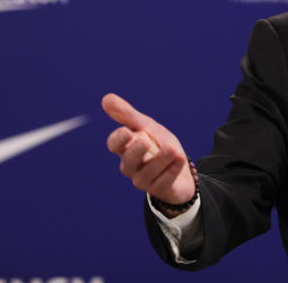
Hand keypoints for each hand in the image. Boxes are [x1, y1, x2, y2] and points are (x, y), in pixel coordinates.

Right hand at [102, 93, 195, 216]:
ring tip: (172, 149)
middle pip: (128, 161)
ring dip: (161, 159)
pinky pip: (164, 182)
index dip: (119, 139)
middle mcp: (131, 166)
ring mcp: (144, 180)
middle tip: (145, 141)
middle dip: (136, 151)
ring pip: (148, 172)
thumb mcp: (148, 127)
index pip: (115, 145)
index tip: (126, 131)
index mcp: (126, 148)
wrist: (181, 167)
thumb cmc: (159, 145)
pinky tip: (180, 159)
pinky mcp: (160, 190)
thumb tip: (106, 98)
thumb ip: (129, 115)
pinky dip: (173, 169)